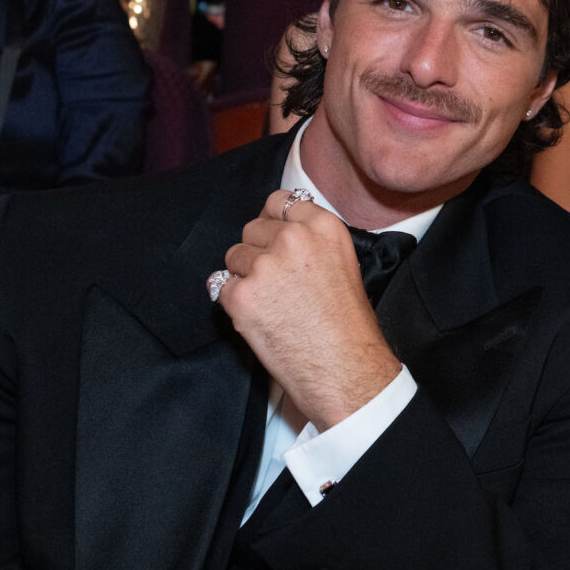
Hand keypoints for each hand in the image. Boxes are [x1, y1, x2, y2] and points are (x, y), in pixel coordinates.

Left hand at [215, 191, 399, 429]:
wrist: (345, 368)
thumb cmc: (347, 325)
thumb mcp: (342, 263)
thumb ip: (310, 241)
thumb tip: (276, 233)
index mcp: (324, 226)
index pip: (279, 201)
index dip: (273, 221)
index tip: (273, 237)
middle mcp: (293, 238)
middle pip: (252, 229)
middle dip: (257, 251)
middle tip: (277, 282)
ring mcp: (265, 266)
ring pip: (233, 257)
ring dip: (244, 277)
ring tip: (272, 304)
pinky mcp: (242, 296)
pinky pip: (221, 288)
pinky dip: (234, 303)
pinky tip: (260, 319)